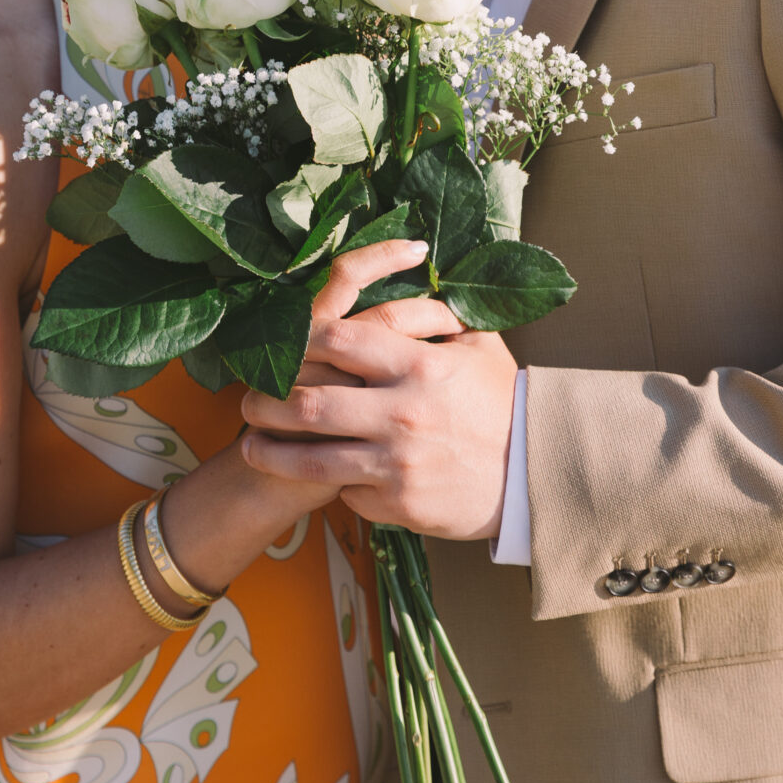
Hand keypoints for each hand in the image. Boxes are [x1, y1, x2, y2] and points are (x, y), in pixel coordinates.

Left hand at [240, 236, 519, 539]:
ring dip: (271, 453)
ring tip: (250, 447)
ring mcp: (397, 462)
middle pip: (309, 402)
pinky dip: (329, 482)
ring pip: (311, 457)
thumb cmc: (505, 403)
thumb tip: (403, 279)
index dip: (297, 339)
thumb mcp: (478, 347)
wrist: (536, 474)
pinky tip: (316, 476)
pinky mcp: (399, 503)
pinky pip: (345, 490)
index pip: (338, 340)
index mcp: (420, 366)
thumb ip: (434, 319)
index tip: (278, 344)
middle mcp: (402, 412)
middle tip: (247, 400)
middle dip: (266, 401)